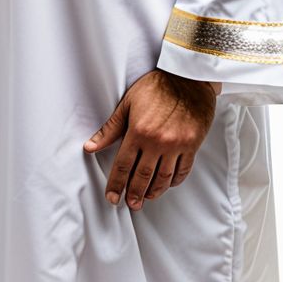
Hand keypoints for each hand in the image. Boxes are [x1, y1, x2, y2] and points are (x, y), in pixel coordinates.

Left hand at [83, 70, 218, 210]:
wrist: (188, 77)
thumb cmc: (157, 86)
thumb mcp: (128, 103)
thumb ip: (110, 128)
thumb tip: (90, 146)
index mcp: (139, 131)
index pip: (124, 164)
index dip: (116, 183)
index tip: (112, 196)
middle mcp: (158, 142)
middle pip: (143, 176)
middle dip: (134, 193)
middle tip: (129, 204)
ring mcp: (177, 145)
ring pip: (164, 177)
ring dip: (154, 191)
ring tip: (146, 198)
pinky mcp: (192, 145)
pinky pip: (183, 170)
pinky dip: (174, 181)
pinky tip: (167, 184)